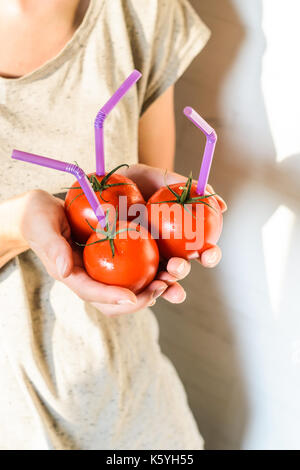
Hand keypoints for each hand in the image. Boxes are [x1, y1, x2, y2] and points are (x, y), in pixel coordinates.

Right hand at [10, 189, 168, 315]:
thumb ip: (53, 248)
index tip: (132, 297)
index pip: (92, 292)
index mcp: (71, 275)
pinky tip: (168, 260)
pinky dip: (150, 270)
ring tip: (172, 279)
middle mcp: (89, 278)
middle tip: (162, 288)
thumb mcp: (43, 228)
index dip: (111, 298)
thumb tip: (64, 271)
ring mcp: (101, 271)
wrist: (40, 212)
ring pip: (128, 289)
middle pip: (115, 301)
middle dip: (140, 299)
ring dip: (151, 289)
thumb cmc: (38, 218)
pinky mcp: (111, 259)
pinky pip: (132, 270)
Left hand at [120, 164, 227, 302]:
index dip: (210, 256)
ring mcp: (149, 259)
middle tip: (176, 266)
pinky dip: (139, 286)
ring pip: (159, 280)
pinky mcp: (129, 263)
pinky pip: (135, 279)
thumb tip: (222, 207)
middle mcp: (169, 252)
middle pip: (180, 269)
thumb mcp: (167, 179)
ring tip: (160, 281)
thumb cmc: (146, 180)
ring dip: (163, 285)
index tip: (208, 253)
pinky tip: (137, 288)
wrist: (116, 180)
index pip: (204, 252)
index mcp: (185, 238)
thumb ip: (193, 190)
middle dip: (181, 272)